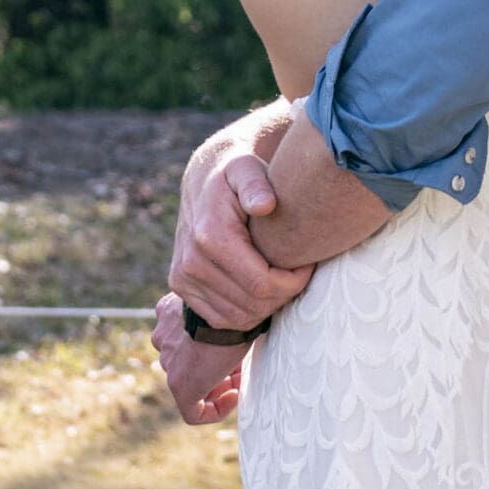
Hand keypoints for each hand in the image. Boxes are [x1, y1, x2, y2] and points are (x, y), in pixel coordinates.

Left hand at [152, 294, 250, 424]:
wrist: (227, 309)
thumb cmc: (234, 300)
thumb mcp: (224, 302)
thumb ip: (221, 312)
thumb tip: (244, 317)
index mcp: (169, 313)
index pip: (185, 336)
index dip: (210, 345)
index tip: (230, 345)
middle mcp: (163, 337)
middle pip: (186, 360)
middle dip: (213, 365)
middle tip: (240, 366)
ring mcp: (169, 363)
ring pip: (190, 382)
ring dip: (216, 384)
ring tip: (240, 380)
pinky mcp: (179, 387)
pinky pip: (192, 410)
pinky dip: (214, 410)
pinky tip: (234, 398)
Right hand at [170, 147, 311, 330]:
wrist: (204, 180)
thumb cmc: (236, 174)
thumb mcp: (248, 169)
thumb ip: (257, 185)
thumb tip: (265, 204)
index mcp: (210, 236)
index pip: (261, 284)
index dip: (293, 282)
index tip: (307, 265)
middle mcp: (191, 261)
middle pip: (252, 304)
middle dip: (283, 294)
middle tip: (298, 272)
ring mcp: (183, 277)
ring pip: (239, 316)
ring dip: (267, 304)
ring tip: (281, 278)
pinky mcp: (181, 286)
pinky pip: (221, 318)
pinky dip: (247, 311)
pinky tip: (261, 289)